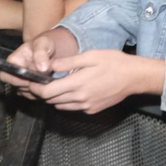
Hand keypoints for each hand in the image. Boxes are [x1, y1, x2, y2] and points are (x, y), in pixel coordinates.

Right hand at [0, 31, 72, 98]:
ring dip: (36, 90)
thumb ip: (41, 53)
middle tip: (42, 82)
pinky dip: (41, 93)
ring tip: (48, 81)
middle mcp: (15, 74)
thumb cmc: (45, 44)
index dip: (14, 80)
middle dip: (28, 86)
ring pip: (25, 93)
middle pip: (15, 87)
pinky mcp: (31, 90)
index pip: (5, 75)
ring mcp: (22, 83)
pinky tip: (50, 85)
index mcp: (13, 62)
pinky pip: (34, 96)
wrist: (53, 50)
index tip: (28, 81)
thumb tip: (42, 69)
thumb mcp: (43, 43)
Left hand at [31, 50, 160, 114]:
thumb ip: (68, 61)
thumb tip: (49, 65)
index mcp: (77, 83)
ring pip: (60, 106)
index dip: (35, 88)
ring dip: (54, 98)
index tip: (30, 82)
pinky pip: (72, 108)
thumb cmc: (114, 62)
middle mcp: (79, 98)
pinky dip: (66, 101)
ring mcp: (85, 106)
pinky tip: (72, 91)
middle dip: (42, 93)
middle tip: (39, 82)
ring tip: (55, 86)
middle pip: (51, 100)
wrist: (135, 77)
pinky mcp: (92, 110)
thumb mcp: (91, 55)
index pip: (47, 92)